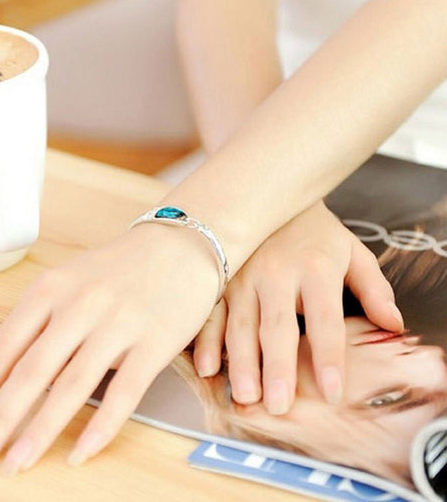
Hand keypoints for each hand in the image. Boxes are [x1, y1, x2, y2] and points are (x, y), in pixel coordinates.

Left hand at [0, 223, 217, 472]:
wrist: (180, 246)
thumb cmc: (121, 266)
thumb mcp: (72, 278)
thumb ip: (43, 318)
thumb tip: (12, 370)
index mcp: (54, 288)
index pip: (5, 346)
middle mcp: (82, 305)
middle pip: (33, 372)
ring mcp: (119, 323)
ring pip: (73, 386)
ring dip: (41, 431)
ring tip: (18, 462)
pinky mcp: (154, 341)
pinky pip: (124, 392)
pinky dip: (101, 427)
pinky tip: (82, 452)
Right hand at [193, 201, 403, 413]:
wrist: (269, 195)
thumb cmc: (315, 231)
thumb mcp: (351, 251)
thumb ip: (373, 287)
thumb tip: (394, 324)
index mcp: (315, 268)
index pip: (325, 320)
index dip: (329, 357)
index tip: (332, 392)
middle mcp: (276, 273)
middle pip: (278, 327)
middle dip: (277, 368)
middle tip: (277, 405)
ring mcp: (243, 275)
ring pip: (240, 324)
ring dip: (241, 361)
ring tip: (245, 395)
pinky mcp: (220, 278)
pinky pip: (211, 312)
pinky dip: (206, 340)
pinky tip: (207, 367)